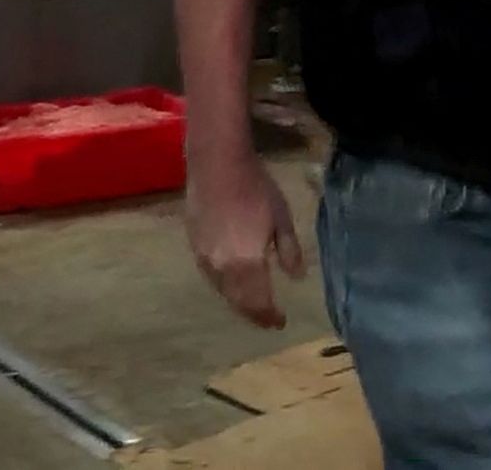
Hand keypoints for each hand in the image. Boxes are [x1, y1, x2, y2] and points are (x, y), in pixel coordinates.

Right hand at [186, 151, 305, 327]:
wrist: (216, 167)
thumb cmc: (256, 189)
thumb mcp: (281, 218)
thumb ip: (289, 250)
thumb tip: (296, 277)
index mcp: (246, 262)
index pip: (258, 301)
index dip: (268, 315)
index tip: (280, 323)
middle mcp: (222, 268)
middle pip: (238, 301)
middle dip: (253, 313)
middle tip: (267, 321)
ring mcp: (204, 259)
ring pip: (223, 292)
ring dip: (239, 302)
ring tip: (253, 306)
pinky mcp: (194, 248)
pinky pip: (211, 278)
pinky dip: (226, 287)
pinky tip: (234, 284)